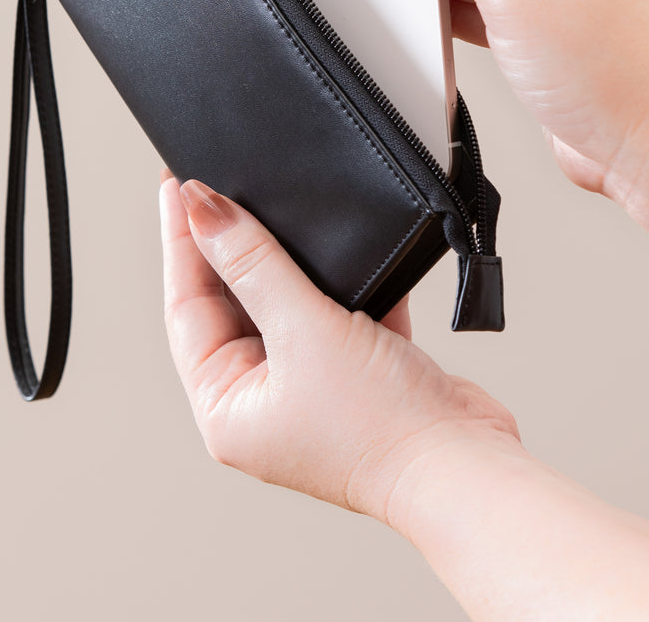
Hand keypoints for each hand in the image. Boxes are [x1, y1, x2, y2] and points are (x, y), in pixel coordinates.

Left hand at [160, 172, 519, 523]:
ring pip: (283, 302)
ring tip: (266, 202)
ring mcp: (311, 384)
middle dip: (228, 244)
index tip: (179, 185)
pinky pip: (335, 309)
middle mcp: (263, 399)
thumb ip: (253, 263)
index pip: (186, 307)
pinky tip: (339, 241)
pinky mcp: (358, 369)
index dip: (181, 242)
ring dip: (282, 257)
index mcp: (228, 406)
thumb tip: (204, 210)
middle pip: (231, 302)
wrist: (469, 465)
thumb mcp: (302, 329)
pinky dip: (340, 277)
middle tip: (215, 184)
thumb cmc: (380, 426)